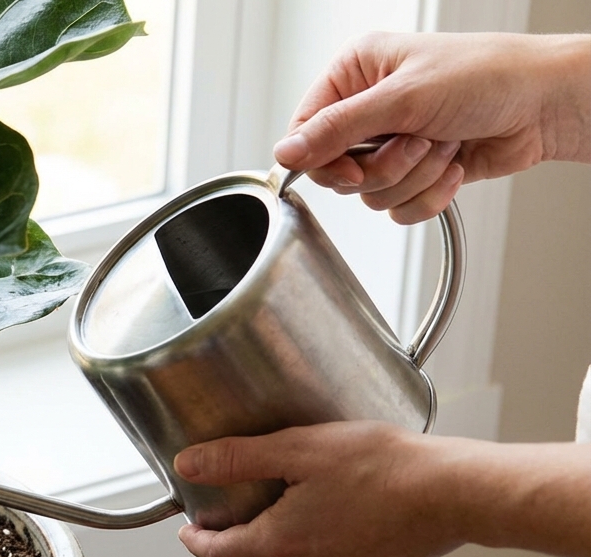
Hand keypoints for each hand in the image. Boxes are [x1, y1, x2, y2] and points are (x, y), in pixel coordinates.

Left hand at [172, 421, 462, 556]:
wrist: (456, 493)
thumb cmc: (381, 466)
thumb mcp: (297, 448)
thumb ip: (238, 457)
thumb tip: (188, 464)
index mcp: (283, 541)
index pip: (220, 554)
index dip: (197, 542)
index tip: (187, 532)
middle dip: (238, 542)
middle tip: (233, 513)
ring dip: (280, 545)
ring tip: (283, 508)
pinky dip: (319, 543)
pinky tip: (334, 513)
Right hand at [276, 32, 590, 222]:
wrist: (546, 104)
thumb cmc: (487, 77)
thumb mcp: (402, 98)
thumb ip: (337, 130)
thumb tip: (284, 153)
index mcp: (354, 74)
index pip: (306, 131)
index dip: (323, 160)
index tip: (352, 171)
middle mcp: (368, 109)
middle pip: (337, 169)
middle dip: (383, 166)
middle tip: (415, 143)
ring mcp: (392, 143)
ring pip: (370, 193)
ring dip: (413, 176)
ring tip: (445, 144)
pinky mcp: (416, 172)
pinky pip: (398, 208)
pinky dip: (430, 194)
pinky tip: (455, 164)